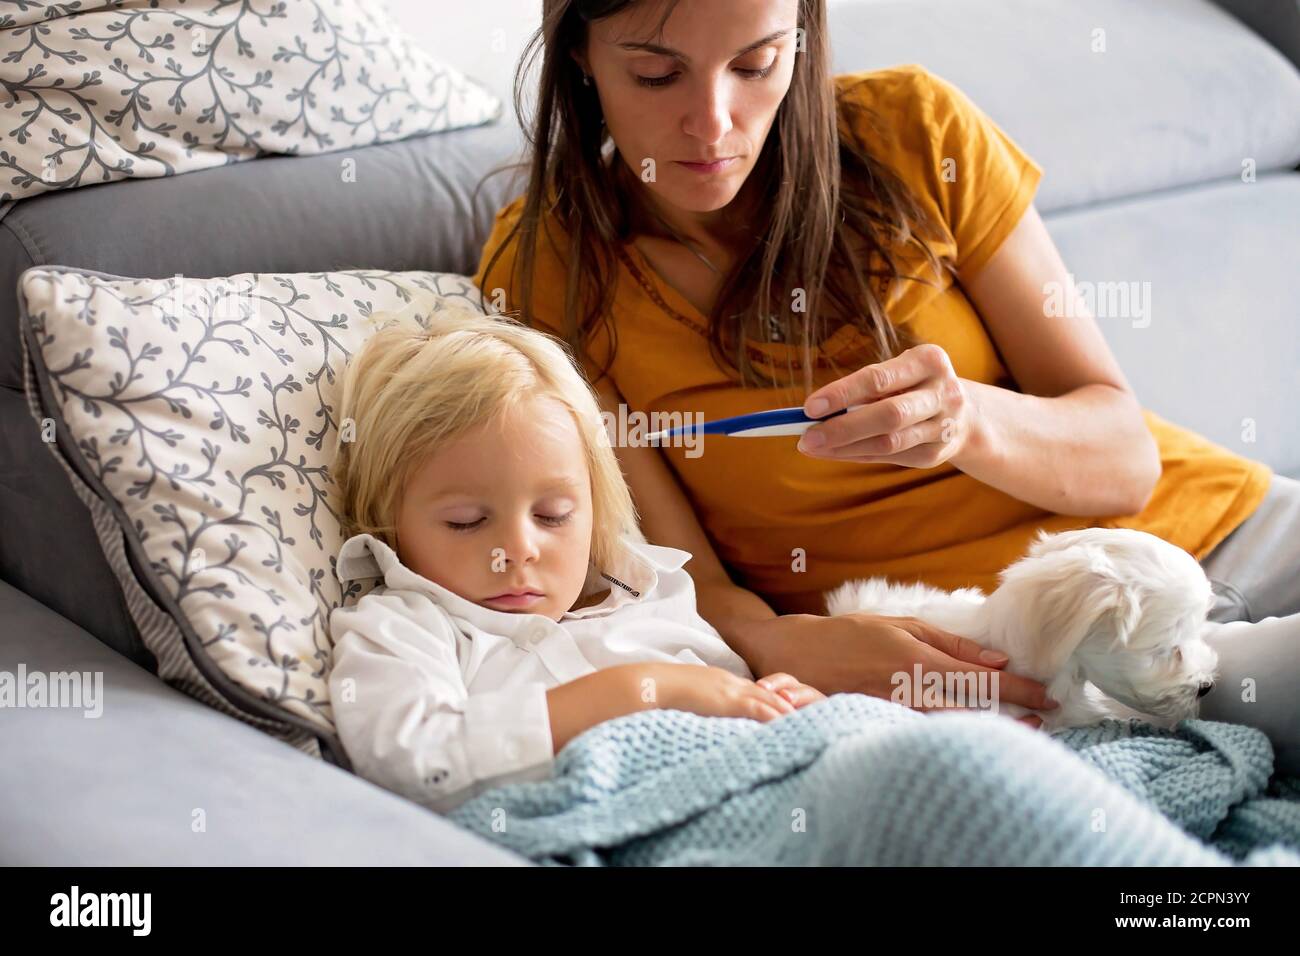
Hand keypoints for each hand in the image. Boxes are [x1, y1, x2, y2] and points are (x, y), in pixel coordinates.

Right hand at [650, 664, 798, 721]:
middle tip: (805, 714)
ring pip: (768, 699)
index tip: (784, 708)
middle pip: (766, 692)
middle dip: (785, 703)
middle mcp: (730, 682)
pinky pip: (759, 709)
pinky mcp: (729, 701)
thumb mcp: (687, 696)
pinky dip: (774, 716)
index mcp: (720, 681)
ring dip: (785, 711)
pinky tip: (787, 725)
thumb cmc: (663, 692)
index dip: (770, 699)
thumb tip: (702, 715)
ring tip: (804, 722)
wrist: (654, 685)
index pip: (752, 690)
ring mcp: (731, 690)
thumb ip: (700, 703)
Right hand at [743, 612, 1057, 729]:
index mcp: (916, 659)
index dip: (1018, 689)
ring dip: (988, 729)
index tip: (1046, 696)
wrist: (793, 654)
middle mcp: (907, 689)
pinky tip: (971, 734)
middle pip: (973, 711)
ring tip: (1018, 729)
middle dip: (1013, 717)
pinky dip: (954, 736)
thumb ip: (949, 643)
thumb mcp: (900, 625)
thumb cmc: (849, 635)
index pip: (980, 679)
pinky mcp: (878, 726)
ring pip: (952, 729)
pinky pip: (923, 735)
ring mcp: (892, 712)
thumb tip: (997, 657)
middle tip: (1042, 719)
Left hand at [797, 343, 975, 467]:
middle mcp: (944, 392)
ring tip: (813, 447)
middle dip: (842, 428)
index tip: (809, 407)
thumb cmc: (914, 386)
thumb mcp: (898, 373)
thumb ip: (864, 388)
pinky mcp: (937, 453)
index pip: (879, 378)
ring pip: (889, 442)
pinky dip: (858, 455)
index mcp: (930, 361)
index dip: (842, 394)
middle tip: (806, 438)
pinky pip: (890, 457)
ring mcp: (944, 426)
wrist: (966, 414)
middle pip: (888, 415)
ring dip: (845, 447)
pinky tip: (834, 453)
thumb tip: (814, 411)